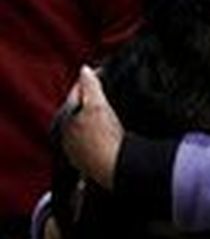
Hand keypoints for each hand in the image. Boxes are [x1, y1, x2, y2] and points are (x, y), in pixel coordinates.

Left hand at [60, 66, 123, 190]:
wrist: (114, 168)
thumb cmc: (104, 138)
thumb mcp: (98, 106)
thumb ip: (90, 86)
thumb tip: (84, 70)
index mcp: (66, 120)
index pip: (76, 93)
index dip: (89, 81)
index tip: (103, 72)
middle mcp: (68, 136)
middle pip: (80, 110)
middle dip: (91, 99)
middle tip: (108, 88)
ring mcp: (78, 150)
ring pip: (86, 126)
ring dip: (96, 117)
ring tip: (112, 110)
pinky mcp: (90, 162)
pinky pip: (94, 141)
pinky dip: (102, 133)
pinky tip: (113, 133)